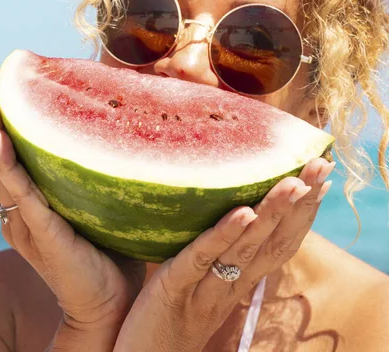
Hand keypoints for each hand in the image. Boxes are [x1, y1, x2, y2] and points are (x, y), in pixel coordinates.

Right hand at [0, 68, 145, 350]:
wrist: (110, 302)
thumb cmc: (108, 252)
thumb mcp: (95, 202)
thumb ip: (90, 171)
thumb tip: (111, 129)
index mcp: (29, 200)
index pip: (9, 150)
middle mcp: (18, 208)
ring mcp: (26, 220)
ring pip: (0, 167)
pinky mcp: (42, 232)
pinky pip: (20, 194)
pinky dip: (5, 165)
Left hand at [112, 158, 333, 351]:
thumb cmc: (167, 322)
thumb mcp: (198, 287)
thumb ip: (212, 259)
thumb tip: (222, 222)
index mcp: (236, 282)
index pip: (279, 244)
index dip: (302, 214)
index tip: (320, 180)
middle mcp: (230, 285)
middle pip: (273, 241)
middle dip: (299, 204)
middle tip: (321, 166)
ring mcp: (205, 290)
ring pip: (246, 249)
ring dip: (272, 213)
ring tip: (294, 182)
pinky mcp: (175, 290)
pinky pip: (202, 259)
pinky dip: (224, 235)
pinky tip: (243, 212)